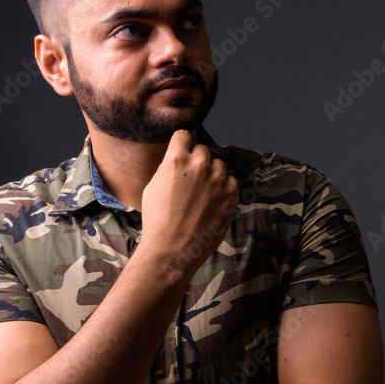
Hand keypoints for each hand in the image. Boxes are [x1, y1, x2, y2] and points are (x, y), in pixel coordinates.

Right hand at [138, 130, 238, 277]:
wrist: (172, 249)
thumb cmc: (158, 220)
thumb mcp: (153, 186)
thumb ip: (168, 166)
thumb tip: (179, 156)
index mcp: (176, 160)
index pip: (185, 134)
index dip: (183, 142)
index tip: (185, 149)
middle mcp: (199, 165)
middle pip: (203, 150)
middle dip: (197, 161)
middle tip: (191, 179)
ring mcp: (217, 180)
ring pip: (218, 164)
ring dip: (212, 174)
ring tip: (201, 194)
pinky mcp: (230, 195)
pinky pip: (231, 180)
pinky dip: (224, 187)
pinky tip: (213, 200)